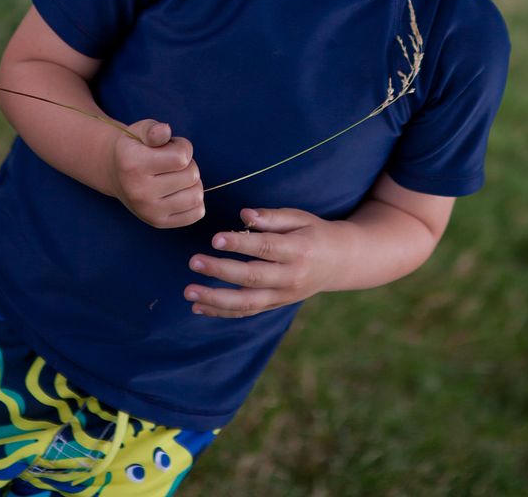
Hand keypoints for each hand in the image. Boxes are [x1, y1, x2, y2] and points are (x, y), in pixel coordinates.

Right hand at [111, 119, 204, 227]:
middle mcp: (138, 191)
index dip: (182, 147)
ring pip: (197, 195)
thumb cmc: (135, 148)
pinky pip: (196, 213)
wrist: (115, 174)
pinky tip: (180, 192)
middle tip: (171, 163)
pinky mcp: (158, 222)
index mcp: (133, 164)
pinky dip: (195, 201)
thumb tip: (164, 131)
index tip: (170, 147)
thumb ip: (154, 129)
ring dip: (192, 182)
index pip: (182, 157)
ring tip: (176, 176)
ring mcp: (148, 211)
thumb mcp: (140, 131)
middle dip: (188, 164)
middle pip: (192, 175)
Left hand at [184, 207, 344, 316]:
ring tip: (189, 292)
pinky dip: (221, 312)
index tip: (216, 238)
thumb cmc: (313, 233)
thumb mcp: (299, 218)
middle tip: (194, 261)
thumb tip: (243, 215)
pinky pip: (247, 312)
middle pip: (252, 277)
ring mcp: (283, 296)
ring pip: (247, 303)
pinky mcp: (275, 305)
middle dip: (221, 271)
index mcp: (298, 250)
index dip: (240, 243)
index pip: (266, 248)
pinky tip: (199, 307)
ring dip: (215, 300)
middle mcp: (290, 277)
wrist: (338, 262)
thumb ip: (271, 217)